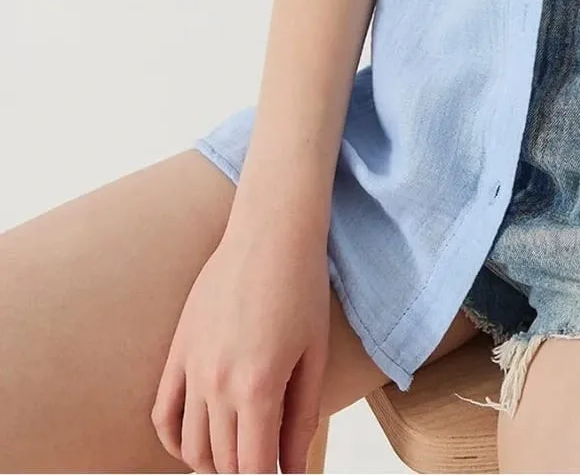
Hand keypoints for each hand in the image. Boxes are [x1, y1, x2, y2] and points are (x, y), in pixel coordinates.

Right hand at [152, 217, 331, 473]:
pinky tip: (193, 447)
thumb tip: (294, 469)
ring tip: (236, 457)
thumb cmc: (302, 288)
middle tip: (262, 463)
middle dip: (243, 472)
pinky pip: (163, 412)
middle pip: (221, 460)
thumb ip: (302, 420)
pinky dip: (174, 440)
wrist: (271, 232)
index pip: (252, 466)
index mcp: (258, 388)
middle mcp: (218, 384)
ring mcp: (192, 367)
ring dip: (212, 463)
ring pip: (191, 445)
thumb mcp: (312, 357)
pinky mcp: (178, 350)